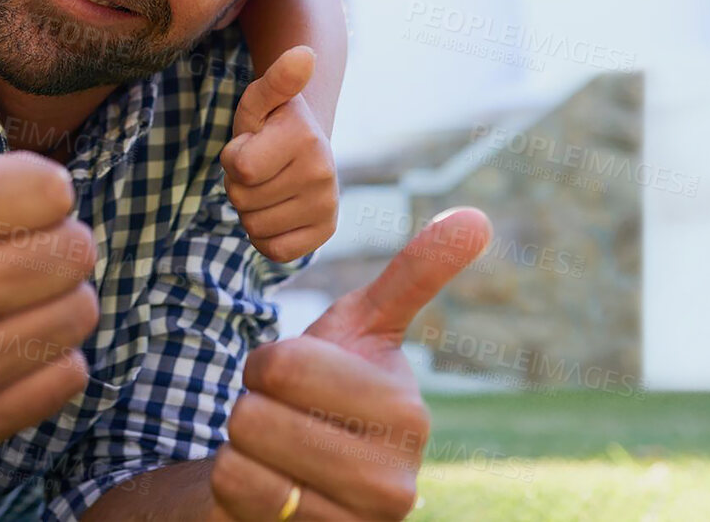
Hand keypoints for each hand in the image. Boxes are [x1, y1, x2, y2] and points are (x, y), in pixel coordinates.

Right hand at [0, 0, 100, 446]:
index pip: (53, 188)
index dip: (35, 190)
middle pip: (77, 250)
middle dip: (53, 244)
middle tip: (3, 251)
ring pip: (81, 311)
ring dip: (58, 299)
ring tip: (6, 294)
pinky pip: (73, 372)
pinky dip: (51, 358)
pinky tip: (2, 343)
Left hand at [211, 207, 493, 519]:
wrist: (304, 472)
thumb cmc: (332, 390)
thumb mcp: (365, 328)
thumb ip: (415, 274)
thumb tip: (476, 216)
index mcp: (408, 415)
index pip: (285, 365)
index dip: (267, 361)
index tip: (289, 374)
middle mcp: (392, 483)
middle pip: (257, 413)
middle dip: (250, 402)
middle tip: (279, 413)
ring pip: (241, 454)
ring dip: (240, 442)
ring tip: (274, 448)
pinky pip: (234, 492)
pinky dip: (233, 479)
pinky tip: (266, 482)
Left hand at [220, 47, 337, 261]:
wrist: (305, 145)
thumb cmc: (271, 122)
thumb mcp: (261, 98)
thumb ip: (276, 79)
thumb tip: (304, 55)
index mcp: (305, 138)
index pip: (240, 168)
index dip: (233, 157)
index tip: (251, 143)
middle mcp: (323, 173)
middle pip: (242, 198)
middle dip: (239, 183)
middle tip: (260, 166)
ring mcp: (327, 206)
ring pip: (254, 226)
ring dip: (250, 208)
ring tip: (268, 184)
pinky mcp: (325, 232)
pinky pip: (274, 251)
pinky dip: (265, 235)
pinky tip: (276, 209)